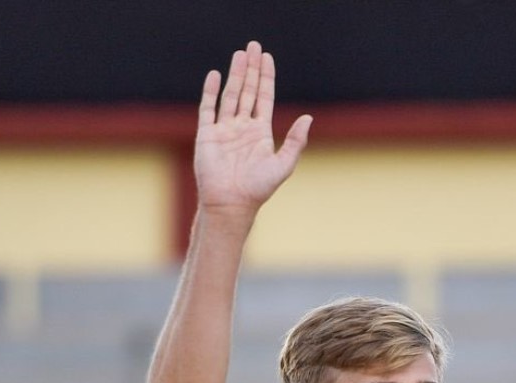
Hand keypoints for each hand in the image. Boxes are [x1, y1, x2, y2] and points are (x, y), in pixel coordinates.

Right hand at [194, 41, 311, 217]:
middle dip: (251, 68)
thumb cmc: (258, 189)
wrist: (231, 204)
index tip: (267, 58)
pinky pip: (208, 108)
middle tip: (253, 46)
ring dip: (235, 74)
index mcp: (260, 133)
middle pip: (247, 91)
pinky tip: (216, 75)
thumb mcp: (283, 164)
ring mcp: (224, 130)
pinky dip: (211, 91)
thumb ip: (295, 141)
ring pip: (230, 95)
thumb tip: (308, 118)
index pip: (264, 97)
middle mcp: (242, 128)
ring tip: (240, 54)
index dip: (266, 77)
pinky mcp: (207, 135)